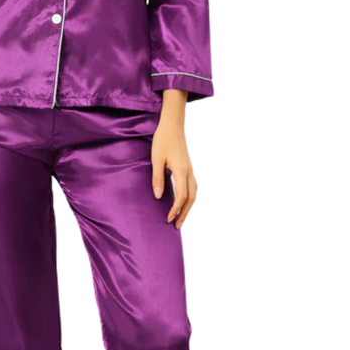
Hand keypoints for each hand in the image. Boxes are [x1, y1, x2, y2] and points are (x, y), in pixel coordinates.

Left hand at [151, 92, 197, 228]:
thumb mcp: (156, 159)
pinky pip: (192, 186)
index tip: (167, 219)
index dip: (175, 210)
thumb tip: (159, 196)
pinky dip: (189, 197)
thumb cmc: (162, 139)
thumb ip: (158, 178)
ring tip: (180, 217)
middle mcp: (189, 171)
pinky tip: (182, 201)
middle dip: (184, 213)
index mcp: (181, 171)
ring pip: (194, 192)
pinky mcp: (188, 167)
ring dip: (188, 206)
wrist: (172, 124)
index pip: (181, 196)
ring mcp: (190, 169)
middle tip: (176, 225)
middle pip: (191, 198)